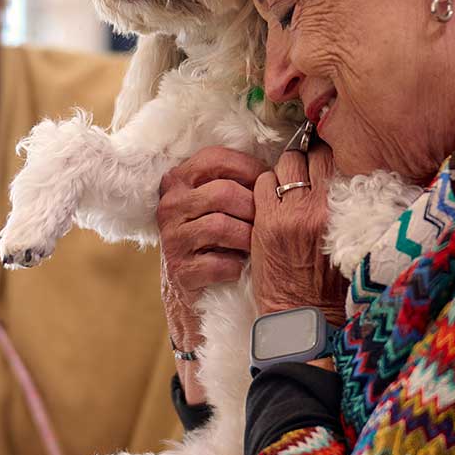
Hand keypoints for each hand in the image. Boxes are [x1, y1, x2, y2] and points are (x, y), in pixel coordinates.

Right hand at [156, 146, 264, 398]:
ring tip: (258, 246)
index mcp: (179, 181)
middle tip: (268, 222)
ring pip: (221, 226)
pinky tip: (242, 268)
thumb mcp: (220, 205)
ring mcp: (172, 239)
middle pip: (223, 193)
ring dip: (248, 238)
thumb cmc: (218, 242)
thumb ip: (238, 181)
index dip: (250, 168)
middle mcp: (170, 206)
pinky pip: (218, 262)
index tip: (270, 182)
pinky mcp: (179, 271)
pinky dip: (237, 266)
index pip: (216, 158)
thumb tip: (284, 163)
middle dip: (253, 208)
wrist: (195, 295)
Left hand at [252, 143, 347, 326]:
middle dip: (307, 159)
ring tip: (288, 186)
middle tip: (305, 172)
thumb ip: (350, 206)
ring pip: (285, 164)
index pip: (336, 159)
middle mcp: (321, 206)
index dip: (328, 156)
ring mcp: (291, 213)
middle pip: (310, 156)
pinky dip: (266, 187)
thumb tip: (346, 173)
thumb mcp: (354, 239)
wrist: (307, 317)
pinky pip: (262, 184)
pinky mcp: (266, 223)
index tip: (325, 160)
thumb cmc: (336, 284)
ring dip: (285, 171)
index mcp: (348, 210)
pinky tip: (272, 201)